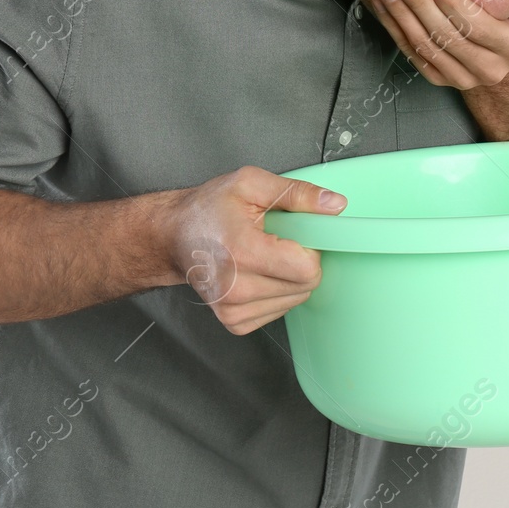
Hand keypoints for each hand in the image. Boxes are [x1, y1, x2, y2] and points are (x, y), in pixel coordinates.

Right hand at [161, 166, 345, 334]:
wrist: (173, 236)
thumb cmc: (208, 209)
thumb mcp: (250, 184)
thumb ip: (297, 193)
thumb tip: (335, 206)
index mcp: (241, 252)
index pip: (307, 268)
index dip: (310, 247)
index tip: (294, 234)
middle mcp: (235, 288)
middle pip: (305, 285)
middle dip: (301, 260)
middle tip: (276, 241)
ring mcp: (233, 310)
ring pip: (296, 299)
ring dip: (290, 277)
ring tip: (263, 255)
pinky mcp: (234, 322)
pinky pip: (280, 310)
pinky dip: (277, 291)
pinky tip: (257, 273)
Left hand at [370, 0, 508, 89]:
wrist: (501, 46)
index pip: (477, 27)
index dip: (453, 4)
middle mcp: (489, 69)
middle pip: (447, 37)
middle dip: (420, 6)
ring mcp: (463, 79)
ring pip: (427, 47)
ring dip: (401, 17)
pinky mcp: (441, 80)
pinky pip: (413, 55)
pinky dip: (395, 30)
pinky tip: (383, 6)